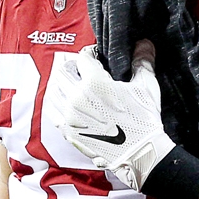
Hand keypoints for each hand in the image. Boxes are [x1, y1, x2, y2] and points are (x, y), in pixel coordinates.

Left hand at [49, 41, 174, 191]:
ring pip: (54, 90)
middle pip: (63, 70)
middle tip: (84, 70)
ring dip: (63, 84)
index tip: (96, 56)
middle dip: (74, 66)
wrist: (139, 154)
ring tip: (74, 85)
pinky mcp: (68, 131)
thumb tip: (144, 44)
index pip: (83, 57)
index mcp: (95, 83)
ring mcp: (70, 116)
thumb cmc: (144, 121)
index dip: (90, 53)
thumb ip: (142, 61)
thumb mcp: (146, 87)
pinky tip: (68, 103)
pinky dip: (58, 104)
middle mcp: (78, 98)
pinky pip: (53, 112)